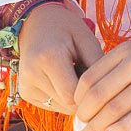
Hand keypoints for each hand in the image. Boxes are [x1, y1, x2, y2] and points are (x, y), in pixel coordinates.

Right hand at [14, 2, 101, 116]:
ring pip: (60, 107)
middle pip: (67, 104)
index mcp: (48, 58)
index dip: (91, 94)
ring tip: (77, 76)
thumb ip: (97, 66)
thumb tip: (105, 95)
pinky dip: (63, 98)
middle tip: (91, 78)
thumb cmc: (66, 28)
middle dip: (84, 96)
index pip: (73, 95)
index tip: (100, 83)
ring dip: (74, 98)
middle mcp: (32, 75)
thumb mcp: (86, 39)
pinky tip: (65, 80)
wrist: (36, 22)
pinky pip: (52, 105)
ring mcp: (26, 86)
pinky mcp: (25, 93)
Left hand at [70, 26, 130, 130]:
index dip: (78, 98)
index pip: (90, 77)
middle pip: (99, 95)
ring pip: (115, 108)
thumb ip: (120, 64)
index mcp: (127, 49)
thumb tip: (94, 94)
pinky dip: (121, 128)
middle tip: (80, 128)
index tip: (76, 111)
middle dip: (85, 116)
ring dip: (98, 127)